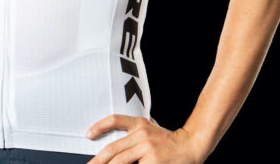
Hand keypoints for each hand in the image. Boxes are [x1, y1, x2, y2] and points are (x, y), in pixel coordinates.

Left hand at [86, 115, 202, 163]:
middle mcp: (142, 135)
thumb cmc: (169, 141)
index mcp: (140, 124)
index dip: (100, 126)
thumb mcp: (151, 129)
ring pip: (120, 162)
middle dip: (98, 160)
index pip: (115, 120)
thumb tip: (118, 143)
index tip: (88, 134)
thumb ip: (136, 133)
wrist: (191, 145)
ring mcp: (147, 150)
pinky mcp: (153, 163)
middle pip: (114, 149)